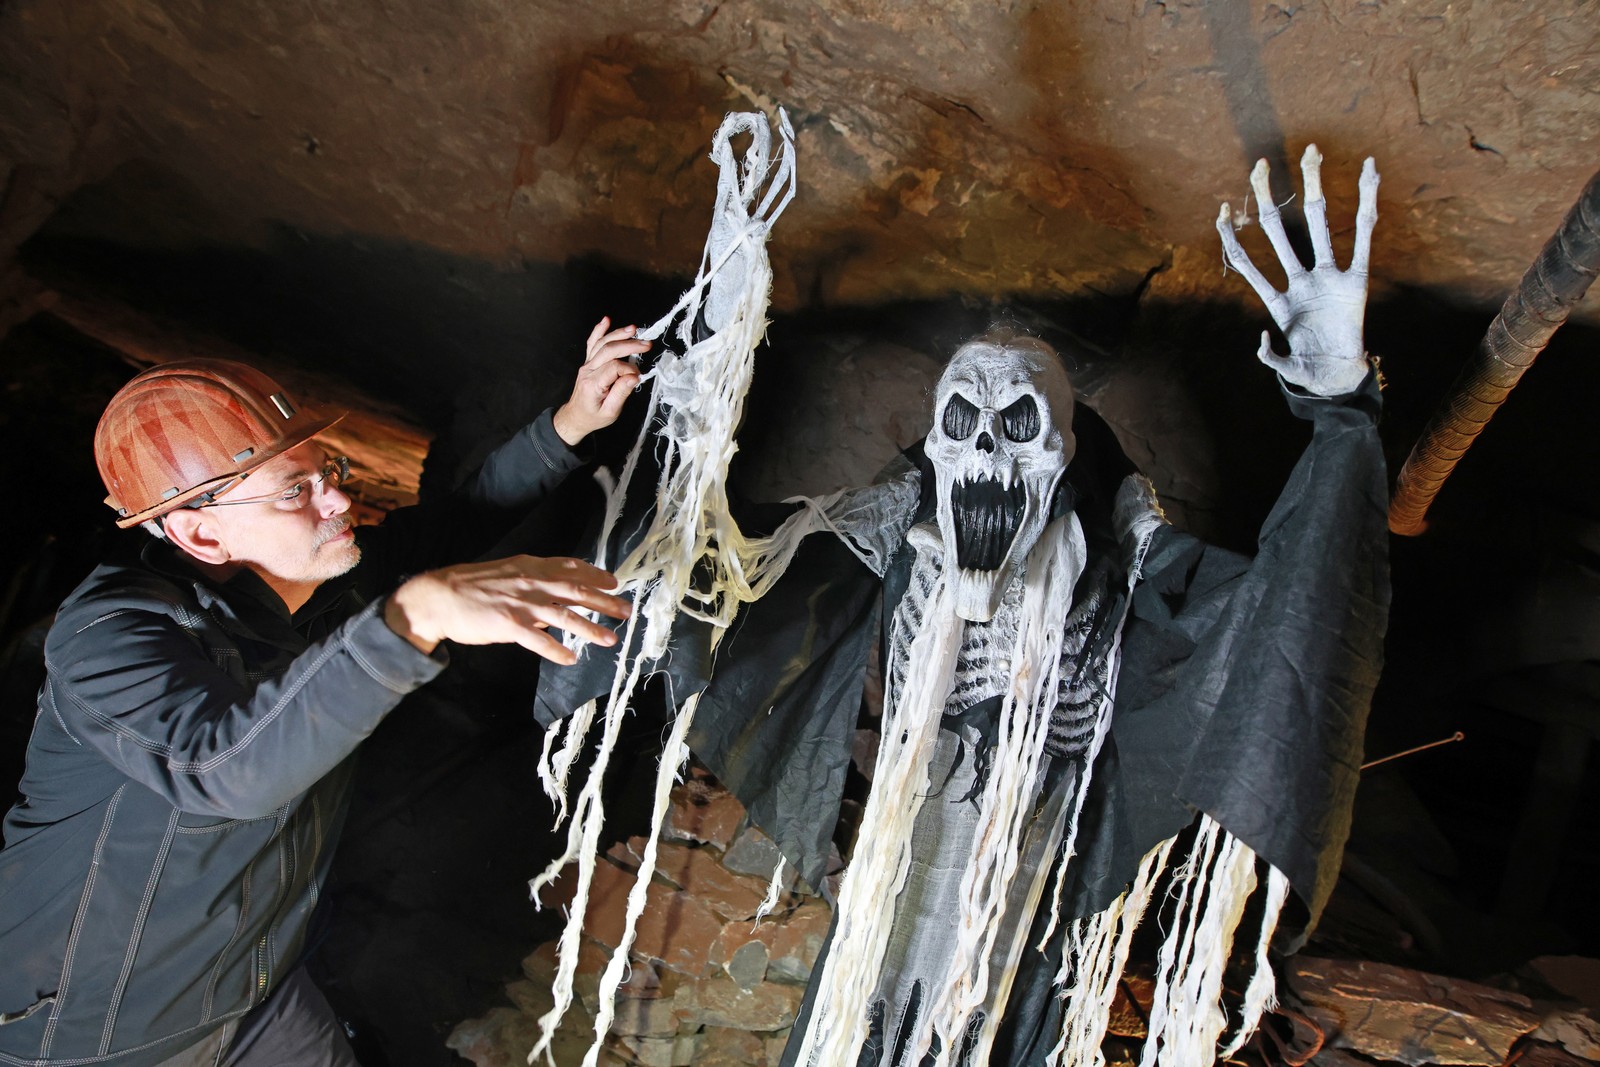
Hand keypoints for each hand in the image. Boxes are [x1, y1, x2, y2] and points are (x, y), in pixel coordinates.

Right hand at [384, 555, 630, 663]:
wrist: (439, 597)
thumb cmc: (472, 586)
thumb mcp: (507, 572)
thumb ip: (533, 579)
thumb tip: (557, 591)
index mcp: (530, 566)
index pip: (571, 567)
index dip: (596, 574)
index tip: (614, 583)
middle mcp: (531, 582)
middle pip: (577, 591)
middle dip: (605, 601)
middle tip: (626, 610)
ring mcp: (521, 604)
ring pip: (565, 617)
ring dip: (591, 628)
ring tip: (611, 639)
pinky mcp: (510, 625)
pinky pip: (540, 641)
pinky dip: (557, 651)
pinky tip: (571, 659)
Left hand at [551, 317, 648, 445]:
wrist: (577, 416)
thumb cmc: (593, 416)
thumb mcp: (610, 411)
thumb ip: (621, 392)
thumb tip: (634, 377)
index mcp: (593, 384)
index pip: (614, 368)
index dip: (629, 369)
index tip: (638, 377)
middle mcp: (588, 371)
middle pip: (609, 350)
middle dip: (629, 345)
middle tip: (646, 344)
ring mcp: (587, 364)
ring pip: (602, 343)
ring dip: (618, 334)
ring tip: (633, 329)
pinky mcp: (588, 362)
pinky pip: (592, 343)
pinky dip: (599, 330)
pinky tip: (606, 320)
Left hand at [1217, 145, 1379, 396]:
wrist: (1341, 379)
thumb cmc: (1310, 372)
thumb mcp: (1285, 367)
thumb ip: (1270, 356)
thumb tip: (1262, 341)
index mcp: (1279, 301)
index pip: (1248, 262)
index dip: (1232, 238)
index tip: (1220, 210)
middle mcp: (1302, 281)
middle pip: (1279, 230)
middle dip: (1268, 198)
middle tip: (1261, 163)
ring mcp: (1327, 278)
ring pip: (1319, 224)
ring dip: (1314, 189)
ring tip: (1311, 152)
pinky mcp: (1356, 282)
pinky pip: (1364, 239)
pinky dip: (1366, 206)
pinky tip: (1369, 175)